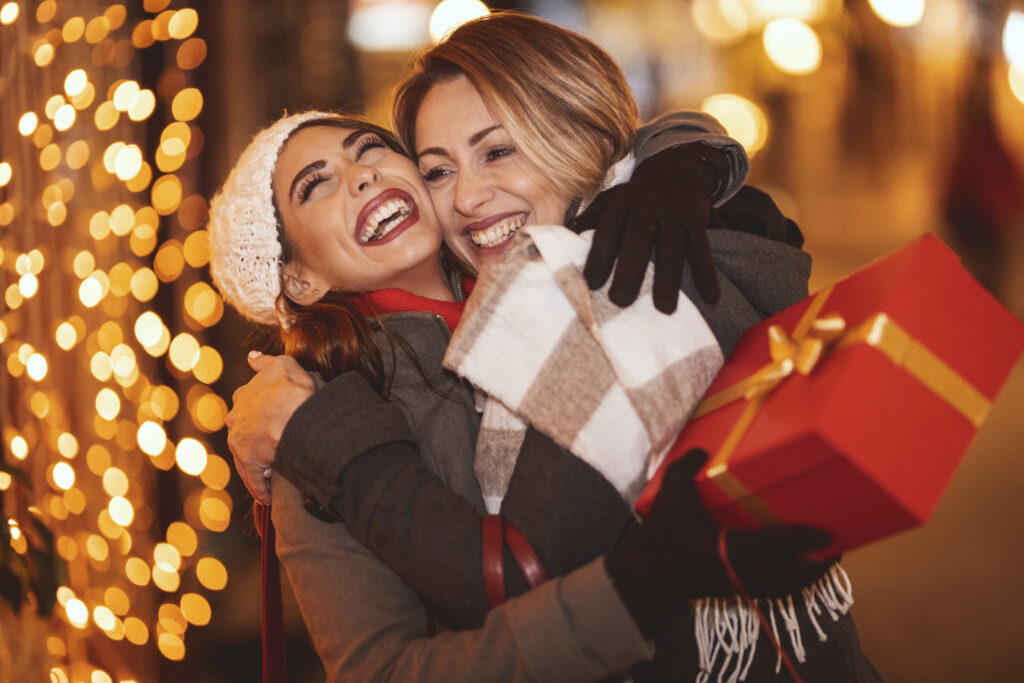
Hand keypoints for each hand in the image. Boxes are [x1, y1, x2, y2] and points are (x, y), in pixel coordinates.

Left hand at [226, 352, 314, 504]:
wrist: (295, 412)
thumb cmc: (291, 386)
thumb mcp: (282, 364)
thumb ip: (266, 362)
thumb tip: (252, 357)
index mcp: (243, 397)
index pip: (246, 407)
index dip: (261, 417)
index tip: (270, 427)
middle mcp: (236, 419)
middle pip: (245, 436)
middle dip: (257, 446)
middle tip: (274, 456)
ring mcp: (240, 441)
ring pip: (247, 459)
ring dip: (260, 470)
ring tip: (275, 478)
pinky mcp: (248, 461)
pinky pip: (254, 479)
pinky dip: (261, 488)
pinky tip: (270, 495)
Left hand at [572, 144, 723, 312]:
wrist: (678, 168)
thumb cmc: (637, 196)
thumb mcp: (610, 201)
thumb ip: (589, 220)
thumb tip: (559, 238)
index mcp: (621, 203)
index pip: (607, 231)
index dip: (599, 256)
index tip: (591, 284)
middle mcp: (647, 205)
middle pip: (638, 240)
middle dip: (630, 271)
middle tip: (621, 302)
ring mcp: (674, 212)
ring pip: (672, 247)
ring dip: (668, 279)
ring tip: (664, 309)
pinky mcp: (697, 219)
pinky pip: (702, 248)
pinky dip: (706, 273)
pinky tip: (711, 298)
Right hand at [605, 449, 829, 638]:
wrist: (644, 577)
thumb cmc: (659, 535)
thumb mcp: (669, 495)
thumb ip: (684, 468)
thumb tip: (702, 450)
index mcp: (722, 549)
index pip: (772, 547)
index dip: (801, 541)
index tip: (826, 535)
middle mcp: (734, 572)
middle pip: (789, 579)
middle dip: (816, 569)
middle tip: (836, 551)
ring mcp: (735, 586)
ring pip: (782, 589)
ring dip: (805, 578)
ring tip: (822, 560)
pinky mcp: (733, 592)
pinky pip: (770, 590)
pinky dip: (788, 582)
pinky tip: (795, 568)